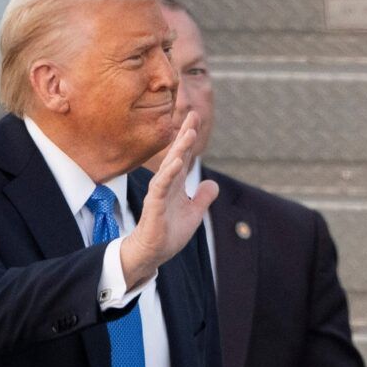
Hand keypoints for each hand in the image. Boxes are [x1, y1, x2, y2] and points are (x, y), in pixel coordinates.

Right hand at [120, 113, 213, 288]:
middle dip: (185, 134)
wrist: (153, 253)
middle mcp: (167, 184)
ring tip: (189, 132)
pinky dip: (168, 173)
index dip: (189, 137)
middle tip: (193, 113)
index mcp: (176, 184)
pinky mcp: (154, 205)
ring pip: (169, 166)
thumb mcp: (194, 214)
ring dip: (179, 149)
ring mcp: (159, 193)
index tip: (195, 117)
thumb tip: (213, 184)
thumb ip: (203, 198)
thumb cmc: (169, 233)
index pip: (183, 155)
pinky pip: (161, 186)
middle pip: (176, 154)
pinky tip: (176, 161)